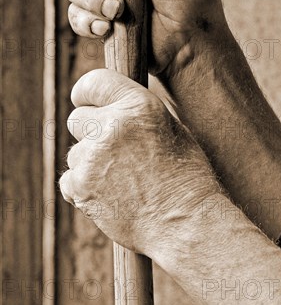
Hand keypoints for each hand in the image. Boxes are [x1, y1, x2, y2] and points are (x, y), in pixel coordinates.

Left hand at [59, 69, 218, 257]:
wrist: (186, 223)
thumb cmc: (186, 177)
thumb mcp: (172, 129)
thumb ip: (136, 112)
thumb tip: (109, 104)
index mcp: (140, 106)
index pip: (93, 82)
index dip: (87, 92)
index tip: (86, 100)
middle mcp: (113, 126)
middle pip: (77, 118)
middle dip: (90, 130)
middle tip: (113, 149)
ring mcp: (93, 158)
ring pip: (75, 152)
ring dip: (90, 162)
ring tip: (122, 179)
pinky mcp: (81, 187)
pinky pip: (69, 179)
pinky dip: (84, 187)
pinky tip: (111, 195)